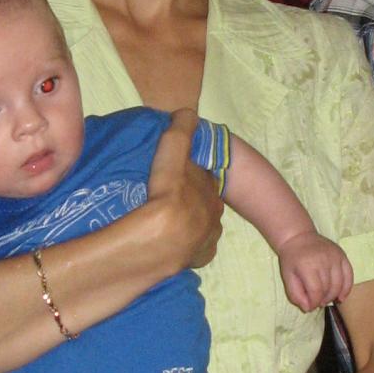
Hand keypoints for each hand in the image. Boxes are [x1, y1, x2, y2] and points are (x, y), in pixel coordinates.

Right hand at [147, 110, 223, 269]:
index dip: (188, 168)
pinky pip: (197, 248)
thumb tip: (188, 113)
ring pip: (200, 223)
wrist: (159, 240)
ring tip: (165, 220)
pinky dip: (188, 243)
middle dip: (190, 193)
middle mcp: (213, 212)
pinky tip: (173, 241)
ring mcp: (207, 238)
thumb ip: (180, 133)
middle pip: (201, 198)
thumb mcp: (171, 154)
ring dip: (188, 219)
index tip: (173, 169)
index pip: (201, 173)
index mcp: (209, 188)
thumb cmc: (166, 193)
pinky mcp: (199, 259)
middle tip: (165, 194)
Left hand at [278, 232, 353, 310]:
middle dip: (323, 300)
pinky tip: (341, 296)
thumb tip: (308, 308)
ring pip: (339, 284)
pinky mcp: (342, 255)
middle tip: (318, 302)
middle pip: (329, 288)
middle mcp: (324, 260)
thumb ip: (295, 295)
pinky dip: (347, 288)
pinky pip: (349, 275)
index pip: (316, 291)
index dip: (314, 303)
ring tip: (326, 299)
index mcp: (308, 265)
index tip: (310, 306)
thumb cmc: (292, 259)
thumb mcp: (287, 277)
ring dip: (334, 296)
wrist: (299, 237)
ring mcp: (335, 257)